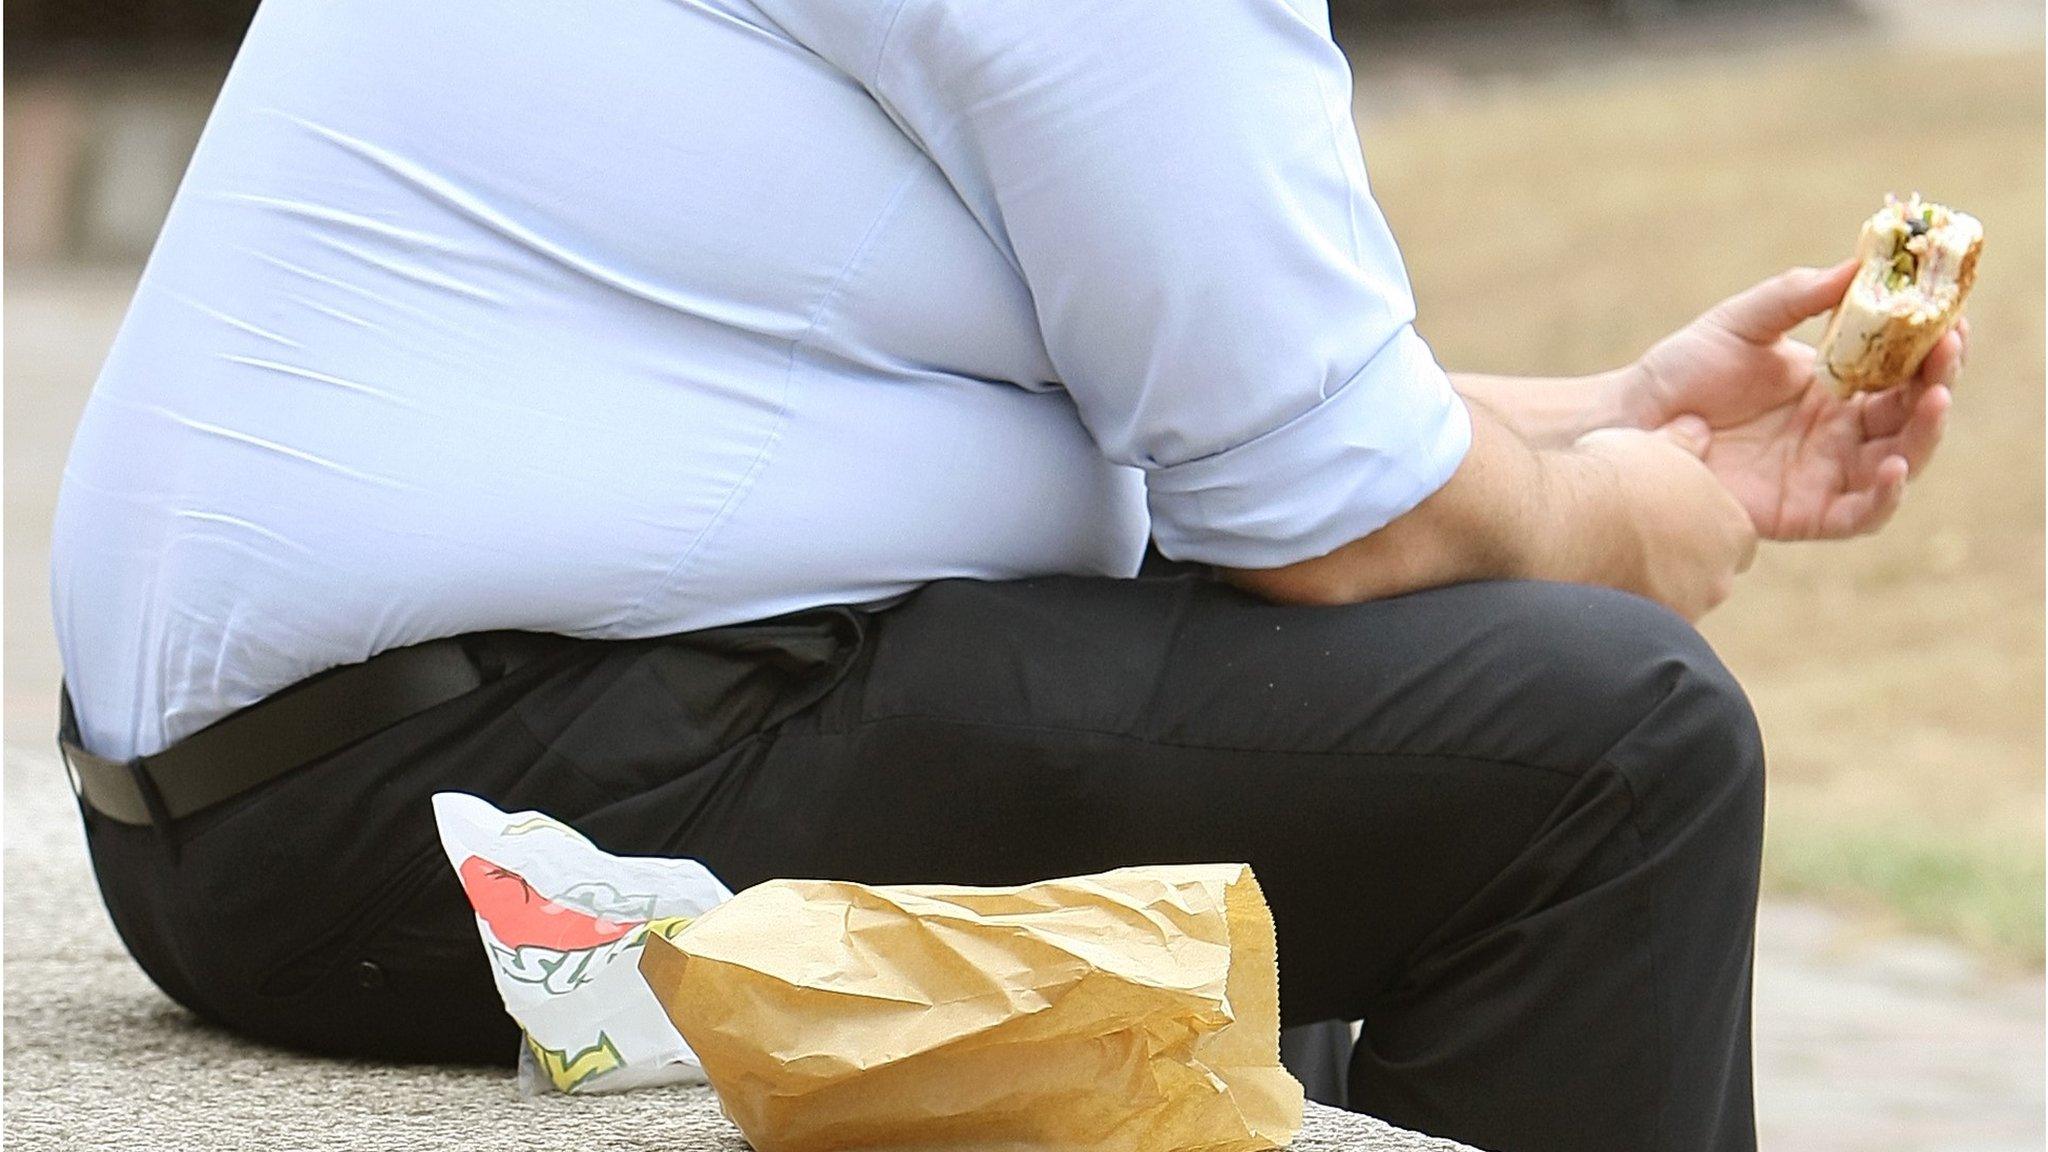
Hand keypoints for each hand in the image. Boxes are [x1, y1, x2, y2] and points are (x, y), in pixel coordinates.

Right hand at [1573, 419, 1758, 619]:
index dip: (1703, 529)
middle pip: (1707, 576)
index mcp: (1734, 530)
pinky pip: (1639, 625)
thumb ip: (1684, 444)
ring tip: (1607, 560)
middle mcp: (1719, 578)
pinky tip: (1592, 582)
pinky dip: (1622, 606)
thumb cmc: (1608, 477)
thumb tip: (1696, 430)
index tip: (1670, 519)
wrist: (1557, 520)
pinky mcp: (1642, 634)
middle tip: (1636, 539)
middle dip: (1680, 563)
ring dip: (1650, 587)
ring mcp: (1682, 610)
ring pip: (1674, 602)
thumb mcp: (1654, 444)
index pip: (1735, 540)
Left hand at [1621, 261, 1962, 539]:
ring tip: (1933, 398)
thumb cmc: (1684, 369)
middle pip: (1912, 415)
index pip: (1905, 369)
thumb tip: (1858, 263)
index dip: (1935, 348)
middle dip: (1938, 382)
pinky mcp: (1804, 514)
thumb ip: (1797, 296)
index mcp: (1838, 386)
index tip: (1952, 318)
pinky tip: (1891, 467)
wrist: (1632, 420)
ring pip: (1900, 462)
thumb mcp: (1743, 322)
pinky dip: (1884, 496)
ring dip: (1925, 434)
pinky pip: (1860, 514)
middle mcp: (1841, 433)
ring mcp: (1826, 474)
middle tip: (1946, 351)